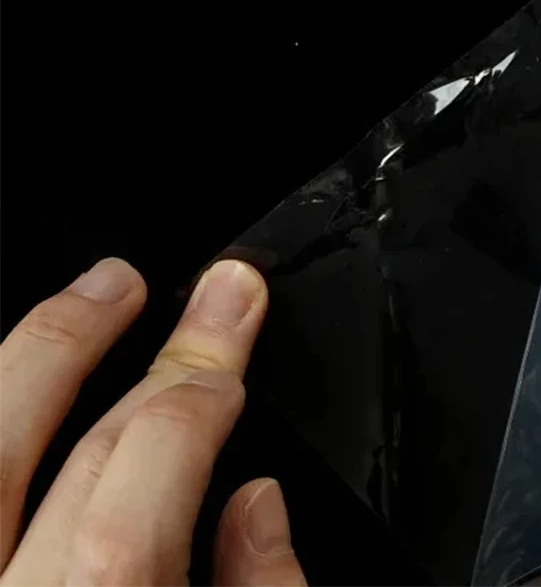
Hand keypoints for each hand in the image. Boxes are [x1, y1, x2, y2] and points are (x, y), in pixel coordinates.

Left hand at [0, 257, 306, 584]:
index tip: (231, 349)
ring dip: (41, 353)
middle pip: (80, 457)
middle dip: (145, 356)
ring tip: (93, 295)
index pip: (156, 474)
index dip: (200, 393)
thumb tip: (257, 508)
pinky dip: (1, 411)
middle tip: (177, 290)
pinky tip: (24, 380)